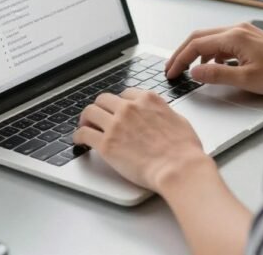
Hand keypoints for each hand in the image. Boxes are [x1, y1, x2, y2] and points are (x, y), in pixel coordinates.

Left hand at [73, 89, 211, 191]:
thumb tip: (159, 115)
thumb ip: (163, 112)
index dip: (119, 104)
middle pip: (104, 99)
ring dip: (86, 119)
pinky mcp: (106, 144)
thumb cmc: (184, 150)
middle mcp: (129, 108)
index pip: (125, 94)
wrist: (178, 168)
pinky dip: (79, 136)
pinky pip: (84, 133)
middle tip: (97, 117)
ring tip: (85, 127)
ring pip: (90, 112)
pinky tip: (80, 141)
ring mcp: (116, 124)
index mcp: (147, 100)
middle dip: (100, 108)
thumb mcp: (178, 119)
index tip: (117, 111)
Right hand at [164, 22, 262, 94]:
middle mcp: (238, 29)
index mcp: (235, 37)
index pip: (197, 44)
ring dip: (197, 53)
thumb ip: (216, 75)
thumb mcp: (246, 79)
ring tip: (188, 70)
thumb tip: (194, 73)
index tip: (171, 72)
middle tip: (172, 68)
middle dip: (183, 53)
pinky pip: (223, 43)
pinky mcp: (250, 38)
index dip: (180, 59)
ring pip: (211, 39)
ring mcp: (244, 32)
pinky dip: (212, 53)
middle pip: (200, 37)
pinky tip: (213, 67)